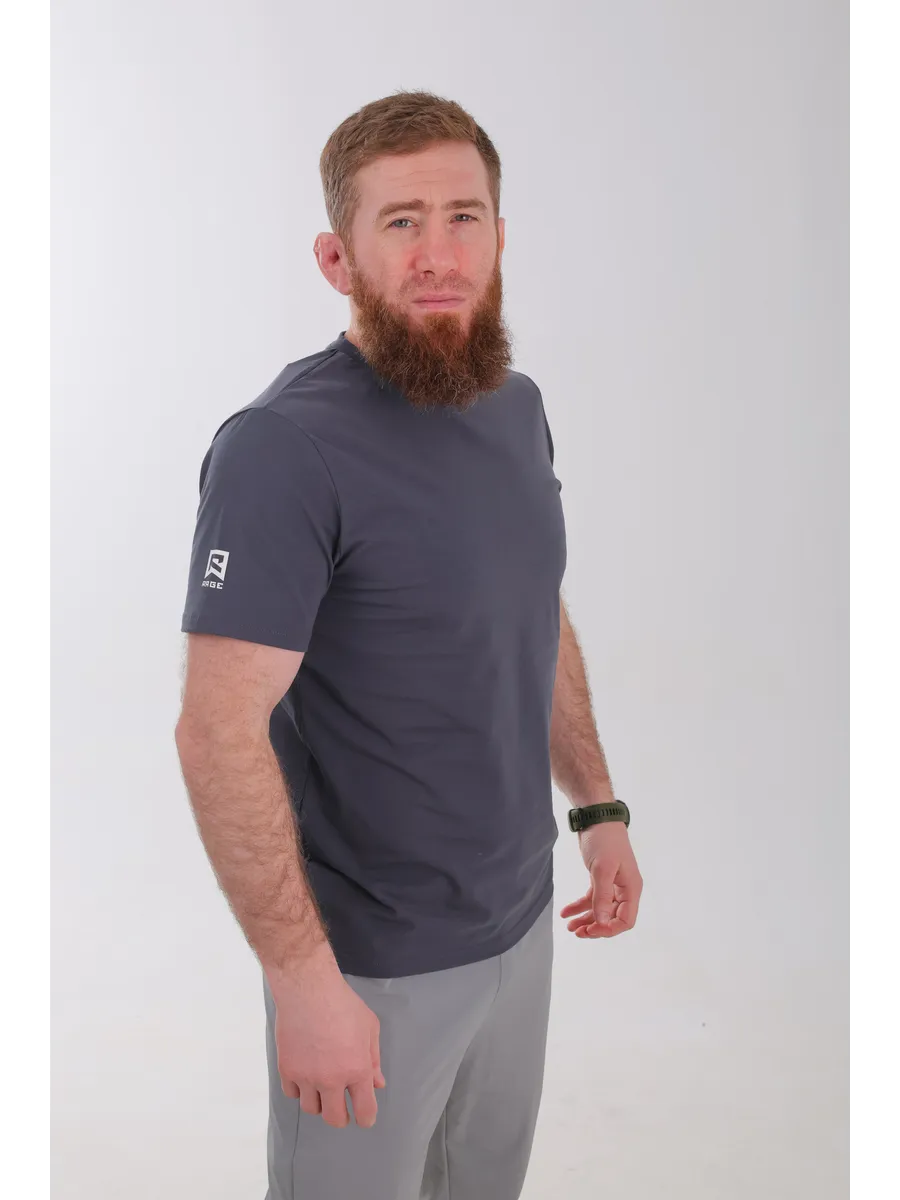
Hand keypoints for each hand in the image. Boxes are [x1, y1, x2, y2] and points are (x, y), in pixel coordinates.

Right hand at [270, 969, 385, 1128]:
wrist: (308, 989)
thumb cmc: (343, 1004)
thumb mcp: (369, 1027)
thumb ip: (373, 1059)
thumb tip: (377, 1084)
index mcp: (357, 1070)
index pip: (364, 1111)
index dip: (366, 1119)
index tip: (365, 1118)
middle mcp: (331, 1079)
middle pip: (335, 1118)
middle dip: (342, 1117)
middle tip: (342, 1107)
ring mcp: (306, 1077)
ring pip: (311, 1109)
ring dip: (319, 1102)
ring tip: (322, 1087)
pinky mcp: (287, 1070)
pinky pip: (292, 1093)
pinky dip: (300, 1089)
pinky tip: (305, 1075)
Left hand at [560, 820, 642, 937]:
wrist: (597, 817)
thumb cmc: (604, 840)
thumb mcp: (602, 869)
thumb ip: (602, 897)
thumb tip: (602, 922)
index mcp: (631, 888)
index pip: (626, 920)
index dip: (609, 929)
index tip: (591, 929)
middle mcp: (625, 889)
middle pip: (612, 918)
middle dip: (595, 927)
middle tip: (577, 932)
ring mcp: (613, 884)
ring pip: (600, 910)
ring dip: (585, 919)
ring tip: (569, 926)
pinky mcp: (601, 878)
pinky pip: (592, 898)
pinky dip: (579, 905)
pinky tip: (566, 912)